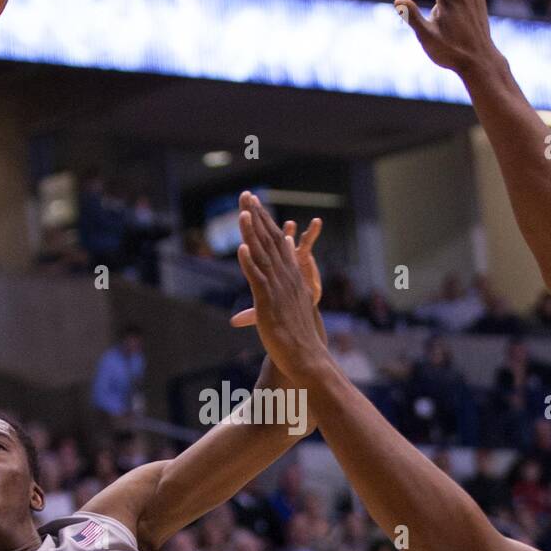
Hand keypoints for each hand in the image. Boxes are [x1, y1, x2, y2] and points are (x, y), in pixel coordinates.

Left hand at [236, 196, 327, 378]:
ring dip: (252, 232)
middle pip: (269, 240)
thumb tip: (279, 278)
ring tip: (243, 211)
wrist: (308, 356)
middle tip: (246, 194)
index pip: (275, 242)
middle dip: (257, 216)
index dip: (264, 221)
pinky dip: (250, 263)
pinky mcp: (270, 302)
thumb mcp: (288, 304)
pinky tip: (242, 248)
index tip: (254, 203)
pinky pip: (258, 279)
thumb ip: (281, 287)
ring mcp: (278, 287)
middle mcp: (286, 276)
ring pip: (263, 254)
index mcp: (290, 274)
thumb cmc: (297, 333)